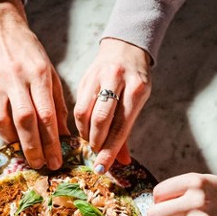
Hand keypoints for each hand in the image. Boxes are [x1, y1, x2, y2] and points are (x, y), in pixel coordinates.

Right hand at [0, 0, 68, 169]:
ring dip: (13, 141)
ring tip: (24, 151)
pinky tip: (5, 132)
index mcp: (38, 74)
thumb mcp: (48, 70)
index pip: (47, 115)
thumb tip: (63, 134)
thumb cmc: (26, 50)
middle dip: (34, 148)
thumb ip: (56, 101)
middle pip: (25, 121)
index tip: (57, 161)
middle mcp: (15, 79)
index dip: (53, 143)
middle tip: (41, 165)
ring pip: (1, 122)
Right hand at [74, 38, 151, 172]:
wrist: (125, 47)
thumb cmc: (135, 80)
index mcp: (137, 89)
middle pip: (100, 119)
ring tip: (90, 141)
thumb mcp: (138, 102)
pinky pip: (78, 106)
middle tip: (96, 154)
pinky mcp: (84, 78)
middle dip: (96, 142)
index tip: (101, 168)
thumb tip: (122, 161)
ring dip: (85, 133)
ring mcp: (98, 77)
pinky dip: (80, 123)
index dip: (110, 150)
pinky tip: (85, 128)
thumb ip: (126, 131)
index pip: (121, 126)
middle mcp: (117, 80)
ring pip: (84, 113)